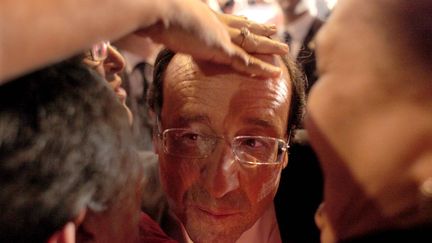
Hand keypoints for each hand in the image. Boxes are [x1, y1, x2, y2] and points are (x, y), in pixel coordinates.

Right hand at [136, 0, 287, 77]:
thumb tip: (156, 33)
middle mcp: (218, 25)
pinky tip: (272, 73)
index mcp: (207, 17)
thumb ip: (169, 28)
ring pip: (251, 44)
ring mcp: (220, 37)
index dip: (244, 22)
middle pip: (246, 29)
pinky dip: (258, 68)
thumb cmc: (157, 13)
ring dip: (269, 48)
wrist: (159, 10)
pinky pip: (244, 61)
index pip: (231, 21)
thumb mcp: (166, 19)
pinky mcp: (219, 49)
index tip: (254, 22)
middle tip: (277, 32)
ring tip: (285, 50)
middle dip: (262, 31)